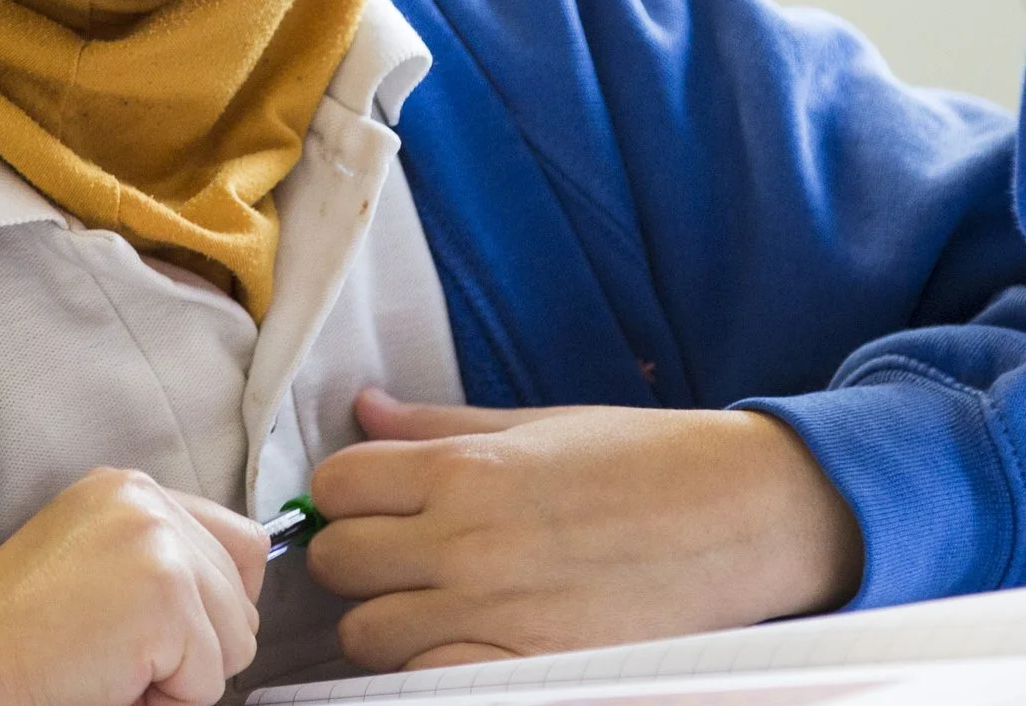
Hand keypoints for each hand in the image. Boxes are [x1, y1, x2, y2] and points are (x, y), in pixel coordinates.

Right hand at [0, 466, 267, 705]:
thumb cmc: (18, 635)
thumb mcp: (91, 560)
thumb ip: (157, 557)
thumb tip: (235, 598)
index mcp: (128, 488)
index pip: (242, 544)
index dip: (218, 606)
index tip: (165, 630)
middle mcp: (147, 501)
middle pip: (243, 599)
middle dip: (195, 647)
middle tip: (116, 652)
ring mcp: (159, 544)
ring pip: (237, 642)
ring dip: (181, 677)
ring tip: (110, 663)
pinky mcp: (166, 596)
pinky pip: (210, 681)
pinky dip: (166, 701)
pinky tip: (110, 679)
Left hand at [305, 389, 862, 672]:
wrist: (750, 516)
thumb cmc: (647, 461)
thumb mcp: (538, 426)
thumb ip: (438, 425)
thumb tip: (363, 407)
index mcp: (464, 470)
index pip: (335, 486)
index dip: (345, 495)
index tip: (373, 503)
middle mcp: (468, 542)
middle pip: (338, 564)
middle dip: (356, 562)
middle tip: (400, 559)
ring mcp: (497, 613)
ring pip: (368, 635)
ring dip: (386, 623)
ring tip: (434, 606)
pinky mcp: (532, 668)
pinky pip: (431, 681)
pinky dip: (433, 669)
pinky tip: (464, 645)